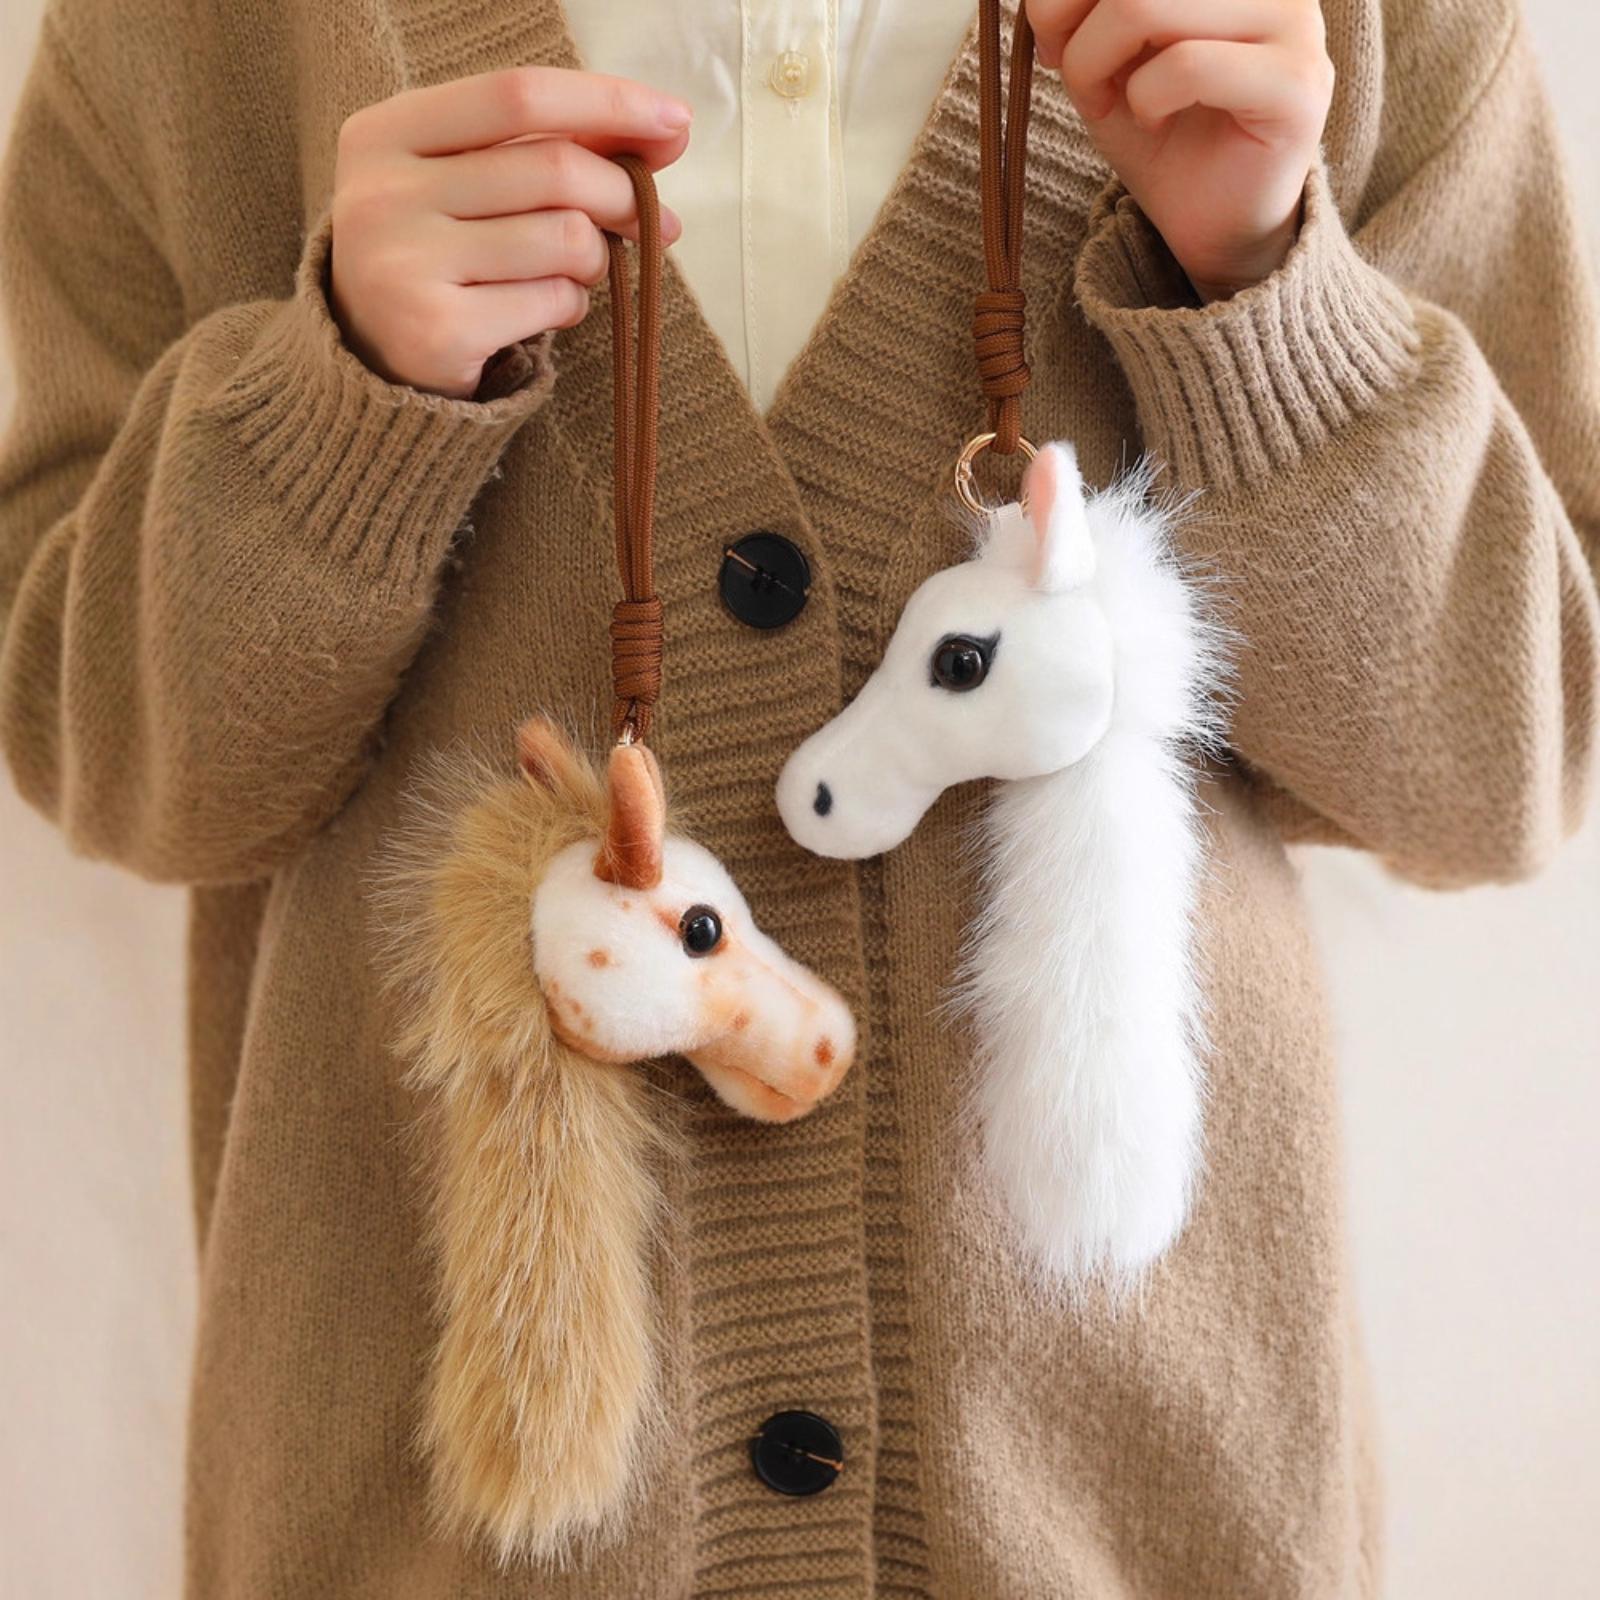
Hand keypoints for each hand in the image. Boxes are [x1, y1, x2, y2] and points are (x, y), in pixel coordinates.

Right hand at [330, 67, 690, 397]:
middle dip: (624, 195)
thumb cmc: (442, 254)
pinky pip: (552, 301)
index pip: (518, 96)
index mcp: (386, 133)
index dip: (606, 102)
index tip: (673, 118)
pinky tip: (547, 308)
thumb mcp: (475, 182)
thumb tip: (666, 127)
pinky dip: (573, 304)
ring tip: (577, 269)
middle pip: (555, 170)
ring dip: (596, 258)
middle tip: (656, 220)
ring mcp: (405, 264)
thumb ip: (557, 144)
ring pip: (564, 238)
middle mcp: (383, 193)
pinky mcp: (437, 330)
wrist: (373, 360)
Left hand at [1029, 0, 1334, 300]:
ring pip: (1147, 5)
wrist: (1213, 223)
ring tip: (1111, 103)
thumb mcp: (1105, 60)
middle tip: (1077, 78)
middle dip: (1076, 27)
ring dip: (1097, 64)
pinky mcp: (1297, 82)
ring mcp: (1293, 22)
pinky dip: (1145, 99)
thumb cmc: (1164, 136)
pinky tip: (1152, 119)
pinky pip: (1186, 66)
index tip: (1054, 38)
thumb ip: (1082, 14)